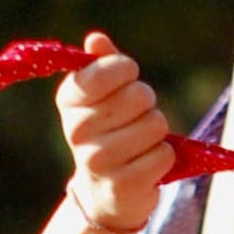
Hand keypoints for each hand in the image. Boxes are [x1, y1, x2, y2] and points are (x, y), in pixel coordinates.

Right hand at [58, 34, 176, 233]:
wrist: (104, 194)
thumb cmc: (108, 131)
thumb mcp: (101, 96)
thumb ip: (102, 65)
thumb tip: (96, 40)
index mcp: (69, 101)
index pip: (104, 71)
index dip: (125, 69)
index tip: (127, 77)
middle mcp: (78, 132)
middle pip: (139, 96)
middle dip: (147, 103)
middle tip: (136, 117)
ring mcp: (99, 161)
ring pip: (155, 125)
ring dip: (156, 132)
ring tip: (140, 143)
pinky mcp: (124, 185)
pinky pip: (164, 155)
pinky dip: (164, 157)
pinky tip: (147, 164)